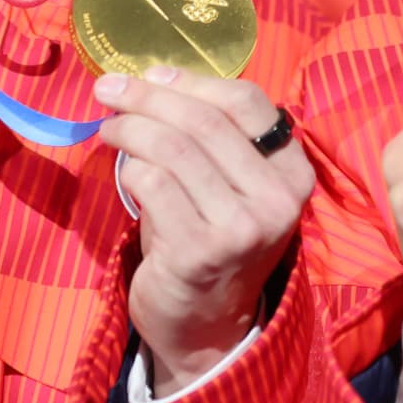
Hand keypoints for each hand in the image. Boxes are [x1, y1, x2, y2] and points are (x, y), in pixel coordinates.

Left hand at [96, 66, 312, 396]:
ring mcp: (240, 228)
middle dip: (148, 97)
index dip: (194, 81)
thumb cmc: (214, 240)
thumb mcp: (233, 186)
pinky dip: (129, 169)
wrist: (207, 328)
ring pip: (173, 148)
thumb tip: (154, 76)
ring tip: (109, 129)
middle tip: (108, 89)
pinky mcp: (198, 251)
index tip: (151, 75)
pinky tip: (122, 171)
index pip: (248, 102)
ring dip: (129, 129)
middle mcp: (277, 200)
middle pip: (205, 121)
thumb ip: (214, 136)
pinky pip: (152, 184)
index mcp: (293, 173)